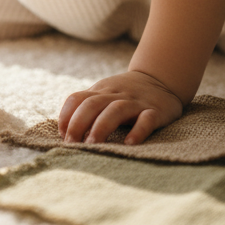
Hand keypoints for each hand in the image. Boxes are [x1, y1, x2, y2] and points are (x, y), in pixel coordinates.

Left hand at [58, 70, 184, 144]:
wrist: (161, 79)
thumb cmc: (125, 93)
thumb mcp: (104, 93)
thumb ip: (86, 106)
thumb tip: (63, 131)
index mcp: (100, 91)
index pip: (77, 99)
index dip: (66, 117)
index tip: (63, 136)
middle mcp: (116, 95)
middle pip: (92, 104)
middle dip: (78, 124)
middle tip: (73, 144)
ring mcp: (136, 102)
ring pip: (116, 110)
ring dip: (101, 127)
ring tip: (93, 145)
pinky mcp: (155, 111)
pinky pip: (146, 120)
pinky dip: (138, 131)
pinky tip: (129, 143)